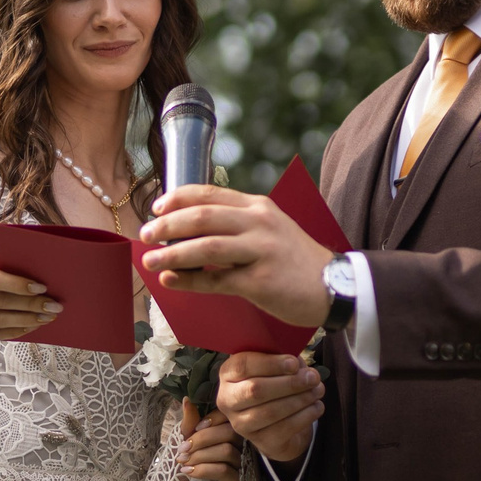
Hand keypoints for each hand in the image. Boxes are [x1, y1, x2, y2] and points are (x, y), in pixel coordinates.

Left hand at [137, 185, 332, 326]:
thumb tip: (189, 233)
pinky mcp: (260, 281)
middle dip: (167, 226)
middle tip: (145, 235)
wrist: (334, 286)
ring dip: (172, 254)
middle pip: (202, 216)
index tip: (156, 208)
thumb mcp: (269, 230)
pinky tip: (171, 281)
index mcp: (257, 207)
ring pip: (205, 246)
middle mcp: (259, 222)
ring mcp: (260, 251)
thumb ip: (235, 226)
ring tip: (150, 261)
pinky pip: (216, 280)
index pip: (210, 194)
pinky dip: (190, 280)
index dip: (177, 199)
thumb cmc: (294, 261)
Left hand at [176, 400, 241, 480]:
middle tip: (183, 449)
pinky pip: (225, 471)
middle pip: (230, 433)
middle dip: (202, 439)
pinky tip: (190, 473)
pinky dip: (204, 469)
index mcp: (227, 433)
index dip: (212, 420)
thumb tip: (187, 399)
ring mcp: (240, 467)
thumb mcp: (184, 442)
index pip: (229, 418)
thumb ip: (189, 422)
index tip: (193, 430)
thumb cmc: (184, 467)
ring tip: (183, 463)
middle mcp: (239, 448)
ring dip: (201, 455)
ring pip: (227, 451)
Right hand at [213, 351, 323, 464]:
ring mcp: (241, 424)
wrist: (276, 420)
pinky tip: (317, 406)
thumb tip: (297, 364)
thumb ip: (282, 359)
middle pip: (255, 390)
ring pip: (271, 411)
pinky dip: (306, 415)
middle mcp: (228, 400)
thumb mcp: (275, 365)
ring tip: (319, 389)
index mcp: (228, 374)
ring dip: (300, 399)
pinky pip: (285, 428)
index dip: (270, 363)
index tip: (294, 363)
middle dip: (289, 383)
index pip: (242, 365)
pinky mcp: (260, 441)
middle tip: (313, 378)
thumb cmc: (275, 382)